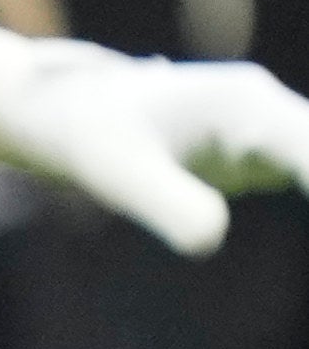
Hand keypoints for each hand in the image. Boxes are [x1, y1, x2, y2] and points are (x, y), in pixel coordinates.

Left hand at [0, 43, 308, 255]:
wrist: (63, 106)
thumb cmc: (85, 135)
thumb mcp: (112, 173)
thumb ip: (161, 203)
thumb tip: (212, 242)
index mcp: (244, 106)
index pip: (308, 145)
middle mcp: (270, 110)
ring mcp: (273, 130)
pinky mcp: (267, 153)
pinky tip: (307, 200)